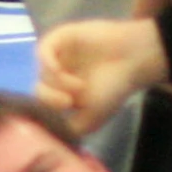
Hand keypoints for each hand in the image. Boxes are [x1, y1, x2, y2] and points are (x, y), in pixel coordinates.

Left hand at [35, 18, 169, 136]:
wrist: (132, 60)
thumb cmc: (114, 88)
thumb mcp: (91, 119)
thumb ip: (69, 130)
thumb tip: (49, 133)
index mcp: (64, 91)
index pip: (43, 103)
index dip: (50, 111)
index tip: (68, 114)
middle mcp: (59, 73)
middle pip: (38, 89)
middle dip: (51, 99)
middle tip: (69, 102)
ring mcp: (59, 55)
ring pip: (41, 73)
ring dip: (58, 84)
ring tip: (80, 87)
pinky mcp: (61, 37)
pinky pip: (42, 51)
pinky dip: (47, 63)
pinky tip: (59, 70)